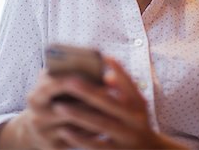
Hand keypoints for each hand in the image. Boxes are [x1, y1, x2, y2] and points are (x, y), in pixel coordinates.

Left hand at [48, 57, 186, 148]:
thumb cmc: (135, 121)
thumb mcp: (135, 105)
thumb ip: (122, 87)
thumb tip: (106, 76)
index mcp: (139, 105)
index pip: (130, 84)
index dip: (119, 71)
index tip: (105, 57)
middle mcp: (136, 121)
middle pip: (111, 104)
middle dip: (89, 92)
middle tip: (69, 82)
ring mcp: (127, 138)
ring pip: (101, 124)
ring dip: (79, 115)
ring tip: (59, 106)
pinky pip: (95, 146)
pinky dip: (79, 138)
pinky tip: (64, 130)